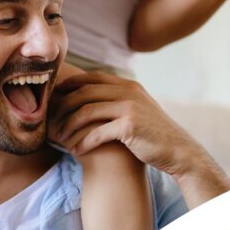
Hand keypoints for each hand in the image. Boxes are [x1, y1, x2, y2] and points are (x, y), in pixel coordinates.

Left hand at [50, 71, 211, 178]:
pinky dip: (82, 142)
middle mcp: (128, 91)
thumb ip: (119, 100)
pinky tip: (75, 151)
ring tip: (60, 138)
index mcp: (128, 85)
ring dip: (69, 126)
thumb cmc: (153, 134)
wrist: (178, 151)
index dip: (71, 84)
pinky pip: (97, 132)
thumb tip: (93, 98)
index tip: (56, 96)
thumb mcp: (138, 109)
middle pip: (84, 93)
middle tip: (51, 121)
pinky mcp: (129, 126)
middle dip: (64, 106)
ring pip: (87, 111)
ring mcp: (129, 107)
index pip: (92, 77)